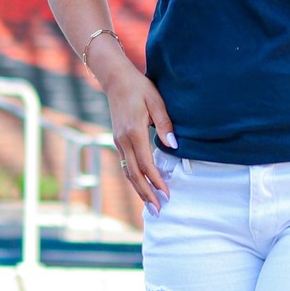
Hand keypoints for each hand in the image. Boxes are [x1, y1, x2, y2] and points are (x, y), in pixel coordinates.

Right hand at [102, 55, 176, 211]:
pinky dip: (134, 179)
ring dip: (139, 190)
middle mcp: (123, 140)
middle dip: (146, 194)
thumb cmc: (139, 88)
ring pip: (128, 172)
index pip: (146, 164)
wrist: (116, 79)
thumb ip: (165, 124)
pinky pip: (126, 165)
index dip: (156, 181)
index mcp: (134, 132)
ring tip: (151, 205)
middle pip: (134, 174)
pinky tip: (142, 186)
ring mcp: (118, 141)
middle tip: (158, 210)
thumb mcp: (156, 101)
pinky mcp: (118, 140)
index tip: (167, 194)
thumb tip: (173, 145)